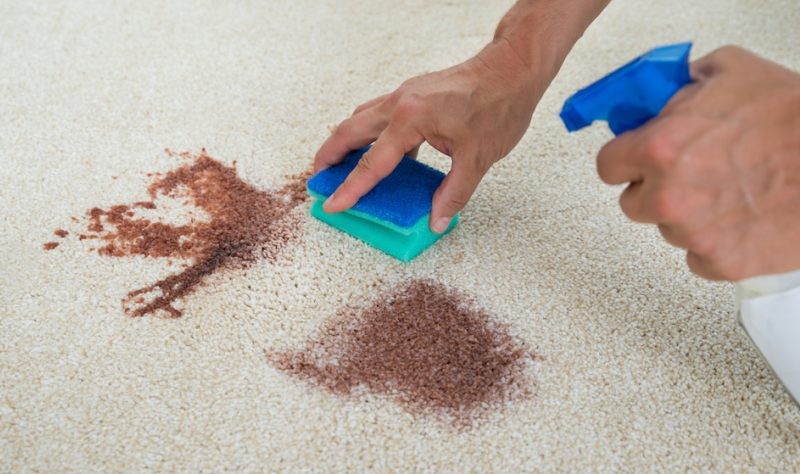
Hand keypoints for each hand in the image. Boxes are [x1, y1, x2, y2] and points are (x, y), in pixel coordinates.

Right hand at [314, 39, 542, 232]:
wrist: (513, 68)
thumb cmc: (500, 105)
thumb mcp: (478, 158)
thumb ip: (453, 193)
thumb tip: (437, 220)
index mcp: (411, 119)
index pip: (372, 163)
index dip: (350, 189)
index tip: (332, 205)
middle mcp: (400, 103)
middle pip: (350, 131)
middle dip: (329, 156)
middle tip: (318, 179)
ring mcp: (405, 94)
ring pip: (362, 119)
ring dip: (345, 141)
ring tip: (337, 164)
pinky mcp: (414, 93)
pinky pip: (380, 114)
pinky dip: (370, 133)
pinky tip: (380, 151)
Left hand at [597, 46, 799, 280]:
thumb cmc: (794, 115)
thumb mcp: (728, 70)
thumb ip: (675, 87)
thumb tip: (649, 101)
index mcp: (660, 147)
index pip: (608, 165)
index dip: (626, 158)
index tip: (639, 157)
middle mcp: (669, 196)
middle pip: (633, 202)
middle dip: (655, 188)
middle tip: (693, 172)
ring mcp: (694, 235)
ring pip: (668, 229)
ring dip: (688, 215)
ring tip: (730, 191)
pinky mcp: (722, 263)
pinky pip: (699, 256)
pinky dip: (716, 242)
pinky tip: (743, 219)